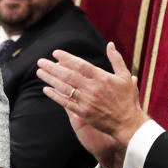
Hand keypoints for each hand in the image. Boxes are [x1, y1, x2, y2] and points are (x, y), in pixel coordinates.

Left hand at [37, 42, 147, 160]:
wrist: (128, 123)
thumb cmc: (127, 99)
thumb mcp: (125, 76)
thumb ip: (116, 59)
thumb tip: (110, 44)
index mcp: (102, 78)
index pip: (80, 64)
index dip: (66, 58)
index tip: (55, 53)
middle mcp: (92, 88)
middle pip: (68, 75)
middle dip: (52, 67)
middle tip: (40, 61)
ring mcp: (86, 101)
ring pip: (64, 88)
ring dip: (50, 79)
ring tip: (39, 72)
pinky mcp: (83, 113)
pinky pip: (66, 103)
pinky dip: (55, 96)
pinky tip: (46, 89)